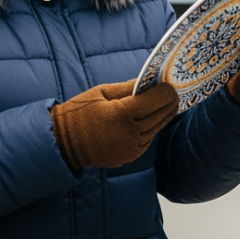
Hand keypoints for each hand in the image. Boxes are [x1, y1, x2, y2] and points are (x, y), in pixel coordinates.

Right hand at [51, 79, 178, 170]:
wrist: (64, 142)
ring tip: (170, 106)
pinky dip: (153, 129)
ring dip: (164, 117)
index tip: (169, 85)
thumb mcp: (101, 92)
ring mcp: (129, 147)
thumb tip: (147, 82)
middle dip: (169, 104)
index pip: (152, 101)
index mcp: (120, 114)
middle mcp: (128, 133)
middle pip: (157, 116)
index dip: (164, 93)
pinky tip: (155, 120)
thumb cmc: (79, 112)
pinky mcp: (128, 156)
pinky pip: (147, 141)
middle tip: (175, 94)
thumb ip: (126, 88)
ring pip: (155, 129)